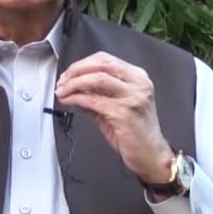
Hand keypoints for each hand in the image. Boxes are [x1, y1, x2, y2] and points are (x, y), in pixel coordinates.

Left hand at [55, 52, 173, 183]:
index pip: (105, 59)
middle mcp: (138, 83)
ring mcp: (133, 97)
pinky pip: (94, 100)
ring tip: (62, 91)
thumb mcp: (115, 106)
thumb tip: (71, 87)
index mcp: (137, 76)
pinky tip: (68, 101)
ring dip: (74, 83)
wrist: (151, 155)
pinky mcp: (124, 113)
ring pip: (97, 79)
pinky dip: (76, 98)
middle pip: (101, 64)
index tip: (67, 74)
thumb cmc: (134, 131)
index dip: (82, 64)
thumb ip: (96, 93)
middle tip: (61, 82)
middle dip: (76, 71)